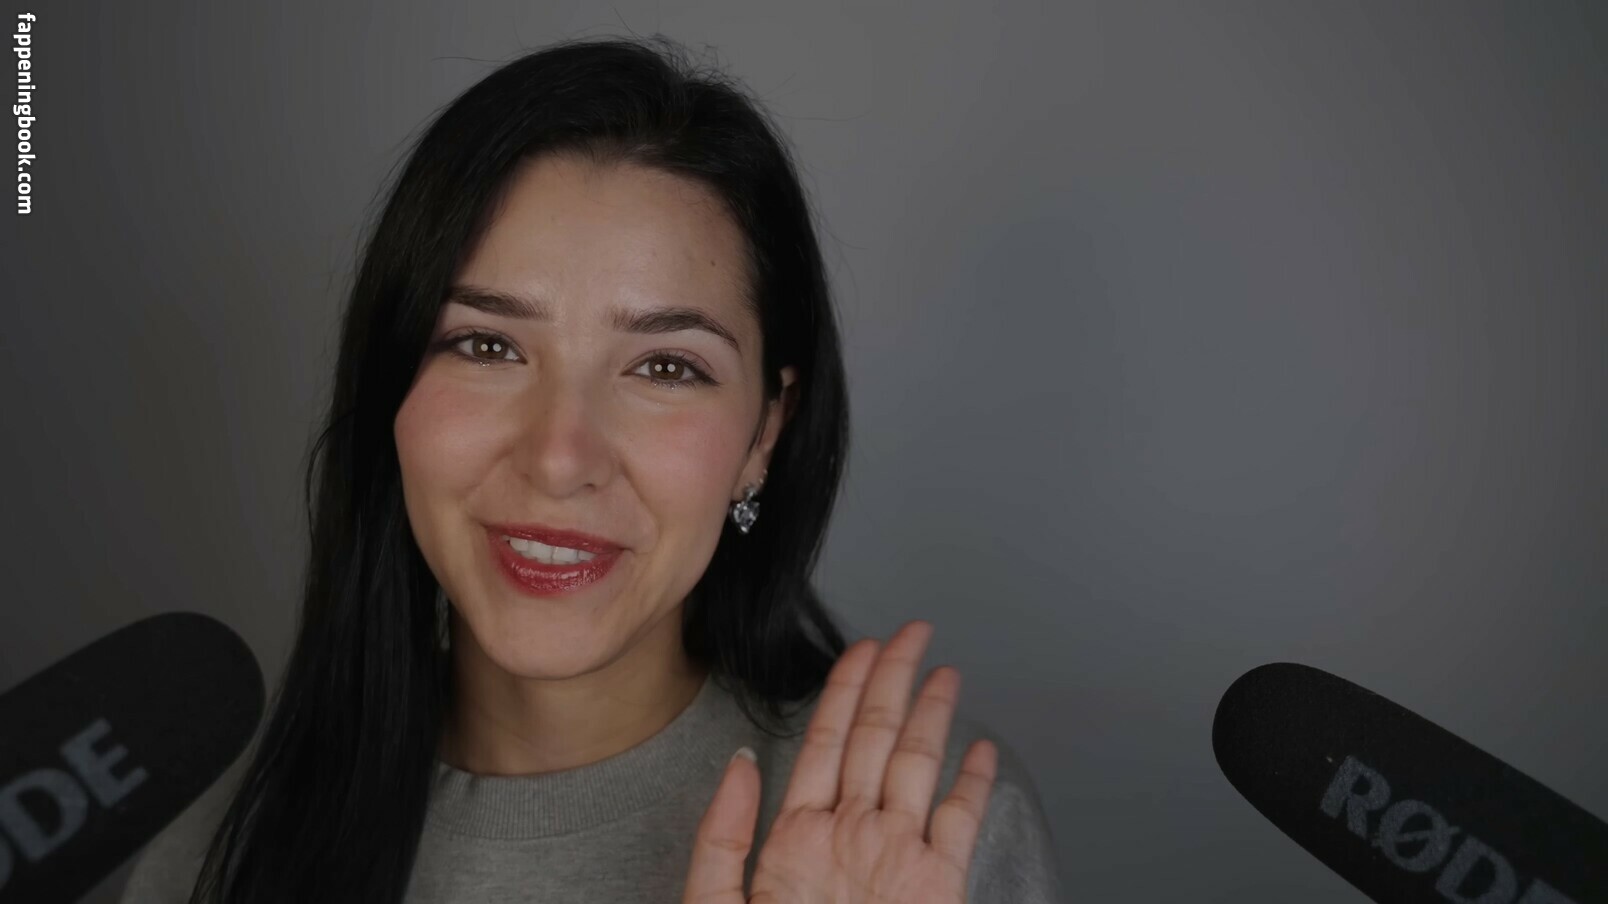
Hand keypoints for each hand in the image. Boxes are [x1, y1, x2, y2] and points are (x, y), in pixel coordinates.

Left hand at [682, 620, 997, 902]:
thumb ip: (723, 838)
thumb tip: (744, 760)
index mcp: (799, 838)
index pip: (828, 741)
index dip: (844, 687)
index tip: (862, 645)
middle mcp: (853, 838)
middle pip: (877, 739)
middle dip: (894, 679)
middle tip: (912, 631)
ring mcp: (897, 860)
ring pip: (918, 768)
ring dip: (931, 715)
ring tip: (941, 671)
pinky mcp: (937, 887)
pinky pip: (959, 824)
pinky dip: (973, 784)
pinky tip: (977, 750)